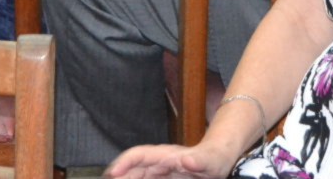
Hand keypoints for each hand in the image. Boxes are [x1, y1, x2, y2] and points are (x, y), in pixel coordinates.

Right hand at [107, 142, 237, 178]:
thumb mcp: (209, 161)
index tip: (112, 174)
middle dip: (118, 176)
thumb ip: (198, 161)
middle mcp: (158, 163)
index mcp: (164, 155)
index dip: (123, 163)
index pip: (138, 155)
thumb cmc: (214, 158)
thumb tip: (187, 161)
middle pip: (132, 168)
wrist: (220, 159)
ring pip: (136, 176)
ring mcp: (160, 172)